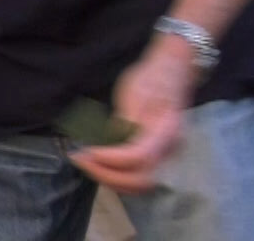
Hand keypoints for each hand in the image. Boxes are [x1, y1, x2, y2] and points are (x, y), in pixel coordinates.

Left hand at [71, 37, 193, 192]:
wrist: (173, 70)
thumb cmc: (153, 76)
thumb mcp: (136, 91)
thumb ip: (126, 119)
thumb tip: (112, 141)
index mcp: (166, 130)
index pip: (139, 156)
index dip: (112, 159)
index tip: (88, 151)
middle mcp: (169, 149)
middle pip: (140, 180)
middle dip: (107, 175)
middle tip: (80, 159)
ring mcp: (165, 155)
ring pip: (139, 184)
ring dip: (110, 179)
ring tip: (86, 163)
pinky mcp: (156, 155)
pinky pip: (137, 175)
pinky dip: (117, 175)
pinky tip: (98, 163)